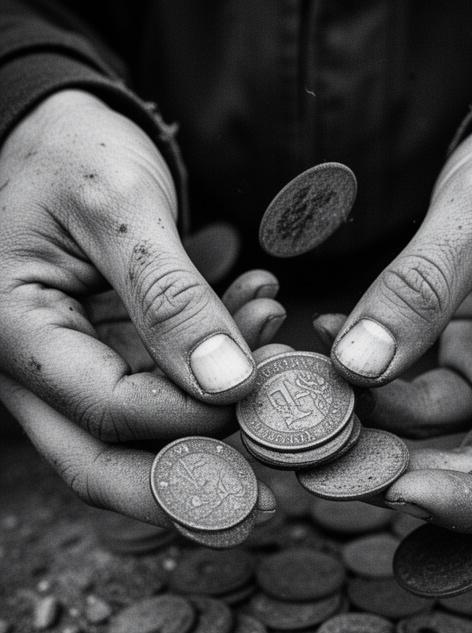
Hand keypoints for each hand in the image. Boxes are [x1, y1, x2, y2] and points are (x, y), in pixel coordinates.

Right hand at [0, 91, 284, 520]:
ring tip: (284, 357)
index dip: (187, 418)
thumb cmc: (74, 150)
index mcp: (16, 330)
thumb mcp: (120, 206)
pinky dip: (215, 369)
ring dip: (216, 416)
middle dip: (189, 487)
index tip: (259, 400)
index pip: (105, 409)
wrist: (58, 127)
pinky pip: (159, 390)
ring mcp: (67, 370)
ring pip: (139, 435)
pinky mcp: (103, 359)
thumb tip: (228, 385)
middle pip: (101, 463)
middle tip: (269, 505)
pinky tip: (263, 316)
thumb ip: (170, 297)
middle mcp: (32, 367)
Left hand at [322, 107, 471, 530]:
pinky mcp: (471, 354)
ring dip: (372, 429)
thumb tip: (356, 365)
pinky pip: (415, 390)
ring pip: (439, 435)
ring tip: (307, 402)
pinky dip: (370, 381)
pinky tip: (329, 344)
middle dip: (401, 471)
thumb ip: (424, 286)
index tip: (401, 493)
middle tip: (320, 463)